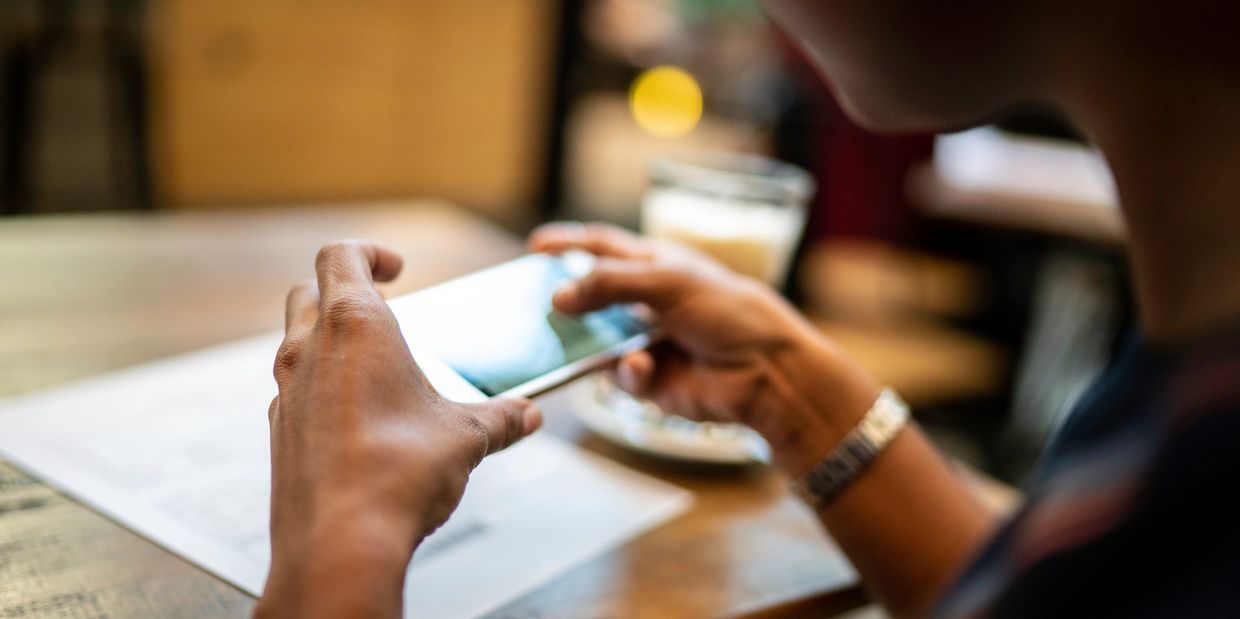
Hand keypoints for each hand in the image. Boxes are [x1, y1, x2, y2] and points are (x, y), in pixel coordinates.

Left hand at [255, 240, 540, 617]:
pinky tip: (362, 421)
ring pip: (297, 343)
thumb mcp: (466, 436)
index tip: (395, 267)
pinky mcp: (282, 434)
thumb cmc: (398, 473)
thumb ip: (500, 418)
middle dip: (343, 291)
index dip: (370, 252)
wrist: (341, 542)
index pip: (340, 255)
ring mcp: (288, 392)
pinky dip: (324, 389)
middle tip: (383, 308)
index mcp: (355, 325)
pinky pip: (298, 393)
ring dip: (331, 342)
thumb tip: (527, 415)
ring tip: (379, 368)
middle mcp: (309, 350)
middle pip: (308, 292)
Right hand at [529, 223, 880, 475]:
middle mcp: (648, 303)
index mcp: (657, 266)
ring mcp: (647, 343)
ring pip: (596, 343)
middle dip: (565, 303)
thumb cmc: (729, 312)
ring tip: (573, 339)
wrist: (767, 372)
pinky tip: (645, 367)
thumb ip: (609, 283)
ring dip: (589, 343)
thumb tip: (558, 297)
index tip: (535, 246)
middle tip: (534, 305)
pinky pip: (619, 376)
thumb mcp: (668, 281)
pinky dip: (628, 371)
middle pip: (592, 298)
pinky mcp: (651, 381)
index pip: (604, 248)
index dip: (570, 244)